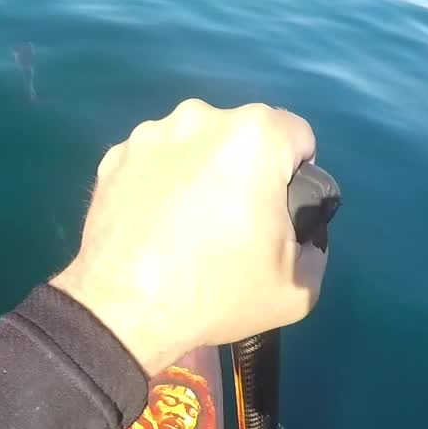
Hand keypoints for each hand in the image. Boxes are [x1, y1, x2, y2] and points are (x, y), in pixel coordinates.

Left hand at [50, 99, 326, 373]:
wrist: (123, 310)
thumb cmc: (216, 292)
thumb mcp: (299, 286)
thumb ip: (314, 246)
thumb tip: (297, 234)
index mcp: (254, 135)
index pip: (297, 137)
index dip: (296, 174)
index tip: (280, 210)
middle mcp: (199, 118)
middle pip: (241, 135)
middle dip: (245, 168)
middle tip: (234, 222)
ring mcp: (149, 134)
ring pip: (193, 145)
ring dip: (199, 171)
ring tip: (188, 224)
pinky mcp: (112, 157)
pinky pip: (152, 161)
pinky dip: (158, 182)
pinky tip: (154, 223)